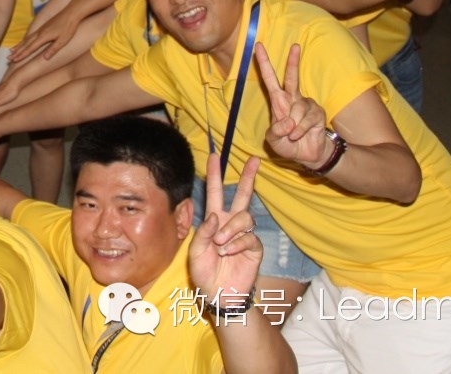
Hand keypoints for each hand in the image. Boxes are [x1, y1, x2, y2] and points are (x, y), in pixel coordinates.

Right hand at [9, 7, 77, 63]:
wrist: (71, 12)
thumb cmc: (69, 27)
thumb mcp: (63, 40)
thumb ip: (53, 49)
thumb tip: (44, 58)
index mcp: (44, 37)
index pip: (30, 48)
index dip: (22, 55)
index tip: (14, 60)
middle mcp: (39, 33)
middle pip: (25, 44)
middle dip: (17, 52)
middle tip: (8, 58)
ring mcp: (40, 29)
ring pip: (26, 39)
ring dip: (18, 46)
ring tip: (11, 51)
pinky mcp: (42, 27)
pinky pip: (30, 36)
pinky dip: (24, 40)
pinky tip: (23, 42)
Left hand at [189, 154, 261, 301]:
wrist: (218, 294)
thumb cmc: (204, 271)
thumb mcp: (196, 251)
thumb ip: (204, 232)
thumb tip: (216, 215)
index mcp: (215, 220)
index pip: (215, 193)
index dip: (214, 175)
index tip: (214, 156)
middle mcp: (231, 223)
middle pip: (243, 196)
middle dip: (248, 177)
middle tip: (254, 160)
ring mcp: (244, 235)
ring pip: (244, 217)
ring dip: (230, 229)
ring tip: (221, 244)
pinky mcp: (254, 248)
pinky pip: (248, 237)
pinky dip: (236, 244)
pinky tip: (228, 252)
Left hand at [256, 44, 330, 169]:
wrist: (306, 155)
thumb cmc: (287, 144)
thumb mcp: (273, 141)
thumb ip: (275, 132)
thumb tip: (288, 122)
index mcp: (278, 102)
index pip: (270, 79)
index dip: (264, 63)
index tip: (258, 47)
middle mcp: (292, 99)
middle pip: (292, 77)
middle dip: (293, 61)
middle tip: (295, 45)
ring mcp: (306, 104)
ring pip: (297, 109)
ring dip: (293, 126)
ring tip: (292, 135)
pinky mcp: (317, 113)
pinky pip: (307, 120)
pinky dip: (301, 131)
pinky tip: (299, 135)